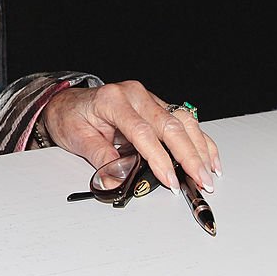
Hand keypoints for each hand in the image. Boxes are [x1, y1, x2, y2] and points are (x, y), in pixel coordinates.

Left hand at [40, 81, 220, 193]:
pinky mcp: (156, 105)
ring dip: (199, 148)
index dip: (159, 157)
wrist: (66, 103)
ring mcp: (147, 98)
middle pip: (169, 124)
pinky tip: (209, 157)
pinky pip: (184, 120)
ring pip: (183, 120)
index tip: (170, 180)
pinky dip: (200, 139)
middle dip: (189, 155)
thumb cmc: (70, 117)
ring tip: (209, 173)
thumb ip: (100, 158)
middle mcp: (133, 94)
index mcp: (111, 100)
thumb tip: (121, 179)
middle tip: (201, 181)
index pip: (142, 131)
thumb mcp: (77, 138)